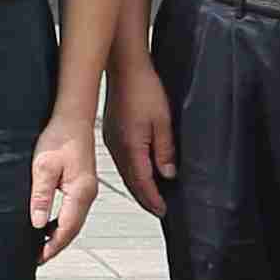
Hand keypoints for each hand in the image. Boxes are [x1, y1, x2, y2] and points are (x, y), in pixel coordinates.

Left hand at [28, 119, 101, 265]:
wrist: (72, 118)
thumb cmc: (59, 137)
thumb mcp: (44, 167)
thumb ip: (41, 196)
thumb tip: (38, 223)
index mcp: (81, 192)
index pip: (67, 229)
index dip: (53, 246)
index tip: (39, 258)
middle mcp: (88, 194)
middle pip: (73, 229)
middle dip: (56, 246)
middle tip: (37, 258)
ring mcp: (88, 190)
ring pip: (74, 222)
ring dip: (59, 235)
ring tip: (40, 246)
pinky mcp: (83, 185)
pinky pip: (73, 212)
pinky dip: (62, 223)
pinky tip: (49, 225)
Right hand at [107, 59, 178, 216]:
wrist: (124, 68)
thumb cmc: (142, 88)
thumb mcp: (163, 121)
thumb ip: (165, 150)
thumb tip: (168, 173)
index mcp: (131, 147)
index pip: (143, 183)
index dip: (154, 199)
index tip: (162, 211)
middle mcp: (118, 148)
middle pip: (132, 182)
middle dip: (145, 198)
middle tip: (157, 209)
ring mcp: (112, 141)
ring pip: (125, 173)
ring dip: (138, 186)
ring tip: (150, 195)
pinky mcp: (112, 134)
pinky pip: (122, 161)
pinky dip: (132, 172)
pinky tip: (139, 172)